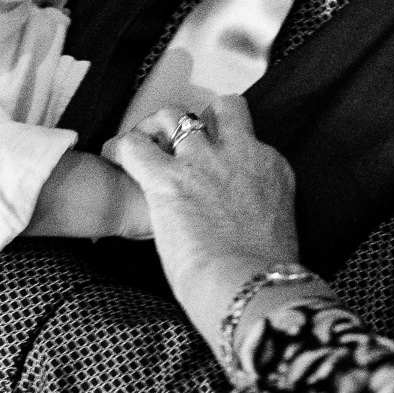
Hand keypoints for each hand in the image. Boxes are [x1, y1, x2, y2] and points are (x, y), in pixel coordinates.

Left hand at [107, 97, 302, 348]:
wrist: (250, 285)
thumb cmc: (265, 273)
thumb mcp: (277, 228)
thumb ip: (259, 212)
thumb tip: (241, 225)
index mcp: (270, 168)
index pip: (249, 139)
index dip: (230, 149)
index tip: (217, 168)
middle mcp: (239, 153)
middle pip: (223, 107)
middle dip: (203, 118)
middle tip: (185, 142)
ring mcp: (202, 162)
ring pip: (174, 114)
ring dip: (158, 127)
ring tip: (147, 146)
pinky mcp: (167, 179)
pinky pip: (133, 145)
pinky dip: (121, 148)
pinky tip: (116, 159)